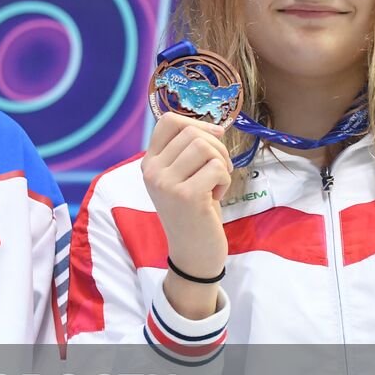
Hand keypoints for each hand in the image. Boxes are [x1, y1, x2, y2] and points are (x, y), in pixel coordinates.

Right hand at [140, 113, 231, 318]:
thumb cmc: (193, 212)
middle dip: (217, 147)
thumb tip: (216, 128)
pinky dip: (224, 179)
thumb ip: (187, 153)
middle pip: (192, 132)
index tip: (213, 139)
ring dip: (221, 162)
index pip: (168, 121)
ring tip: (217, 182)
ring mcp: (166, 183)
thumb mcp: (181, 178)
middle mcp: (152, 171)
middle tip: (219, 170)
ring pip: (204, 146)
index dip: (196, 124)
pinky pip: (216, 167)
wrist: (192, 252)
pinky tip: (216, 196)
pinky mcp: (186, 195)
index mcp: (149, 163)